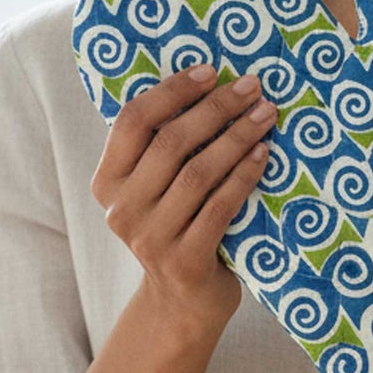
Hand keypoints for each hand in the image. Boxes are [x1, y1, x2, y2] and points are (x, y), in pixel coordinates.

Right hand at [90, 64, 276, 337]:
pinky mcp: (185, 262)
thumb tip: (208, 80)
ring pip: (198, 173)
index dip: (171, 91)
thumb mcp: (156, 188)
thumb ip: (165, 147)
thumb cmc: (178, 226)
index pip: (132, 121)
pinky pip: (220, 207)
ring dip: (236, 137)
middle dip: (215, 108)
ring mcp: (151, 239)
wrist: (183, 303)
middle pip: (170, 143)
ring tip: (266, 113)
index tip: (210, 70)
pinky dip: (245, 175)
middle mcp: (121, 210)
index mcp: (107, 182)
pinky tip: (265, 153)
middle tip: (252, 85)